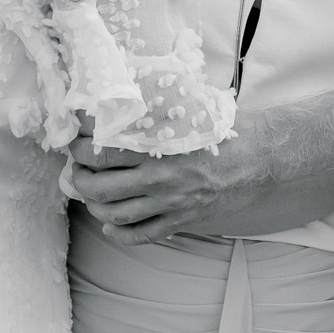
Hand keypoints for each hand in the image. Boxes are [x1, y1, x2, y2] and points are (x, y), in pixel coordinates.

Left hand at [66, 117, 270, 244]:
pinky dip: (118, 233)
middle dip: (80, 178)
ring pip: (114, 214)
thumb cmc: (224, 131)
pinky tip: (110, 224)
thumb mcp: (190, 109)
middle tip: (77, 167)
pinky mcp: (180, 221)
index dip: (80, 146)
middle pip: (100, 187)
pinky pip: (139, 236)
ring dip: (94, 205)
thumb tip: (122, 97)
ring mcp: (170, 203)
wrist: (260, 160)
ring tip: (90, 192)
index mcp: (159, 146)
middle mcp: (160, 178)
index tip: (73, 139)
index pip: (103, 150)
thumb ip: (156, 108)